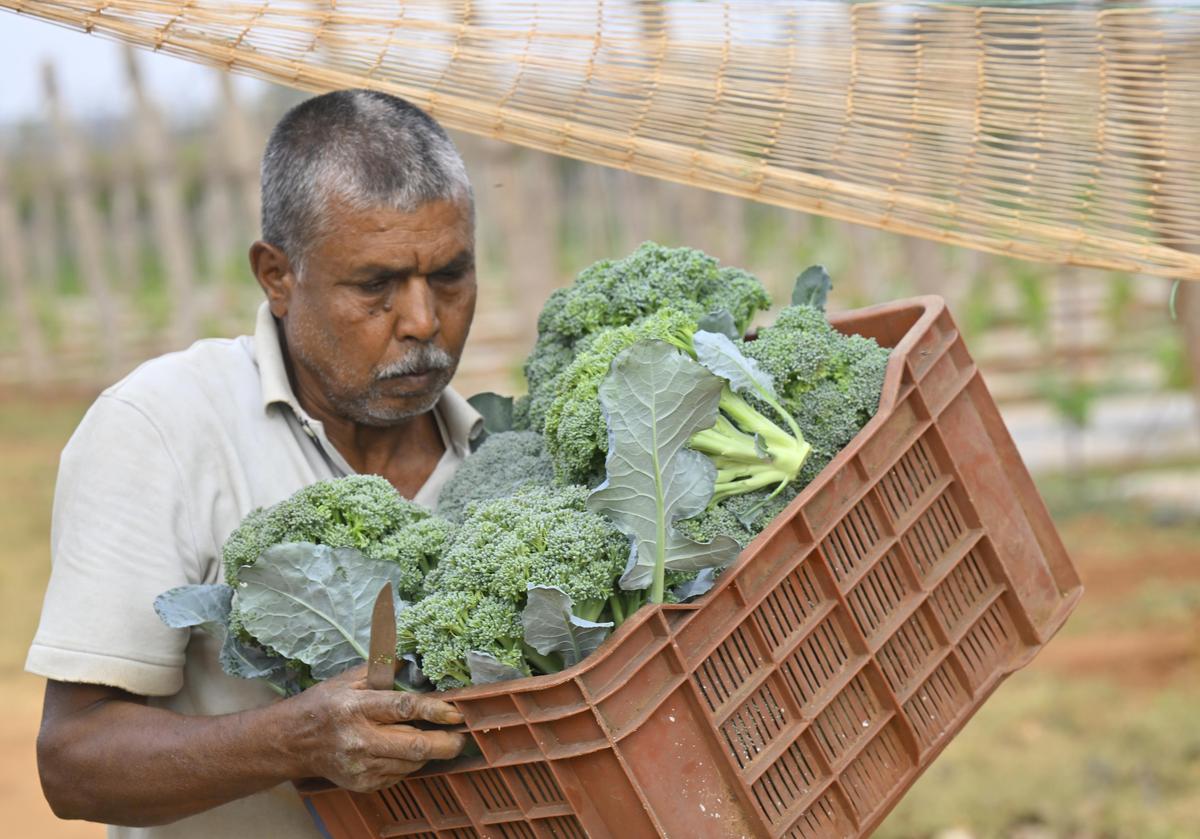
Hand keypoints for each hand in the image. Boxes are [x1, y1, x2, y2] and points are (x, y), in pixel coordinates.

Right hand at [287, 665, 465, 792]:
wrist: (293, 742)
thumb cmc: (323, 705)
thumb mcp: (347, 680)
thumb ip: (381, 670)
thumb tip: (413, 660)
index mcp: (356, 708)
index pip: (403, 709)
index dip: (434, 711)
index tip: (455, 712)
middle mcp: (359, 740)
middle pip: (413, 745)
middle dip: (444, 743)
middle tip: (460, 737)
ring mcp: (360, 767)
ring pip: (411, 764)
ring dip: (429, 752)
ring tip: (435, 739)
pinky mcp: (362, 783)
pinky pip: (399, 775)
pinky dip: (410, 763)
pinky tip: (405, 750)